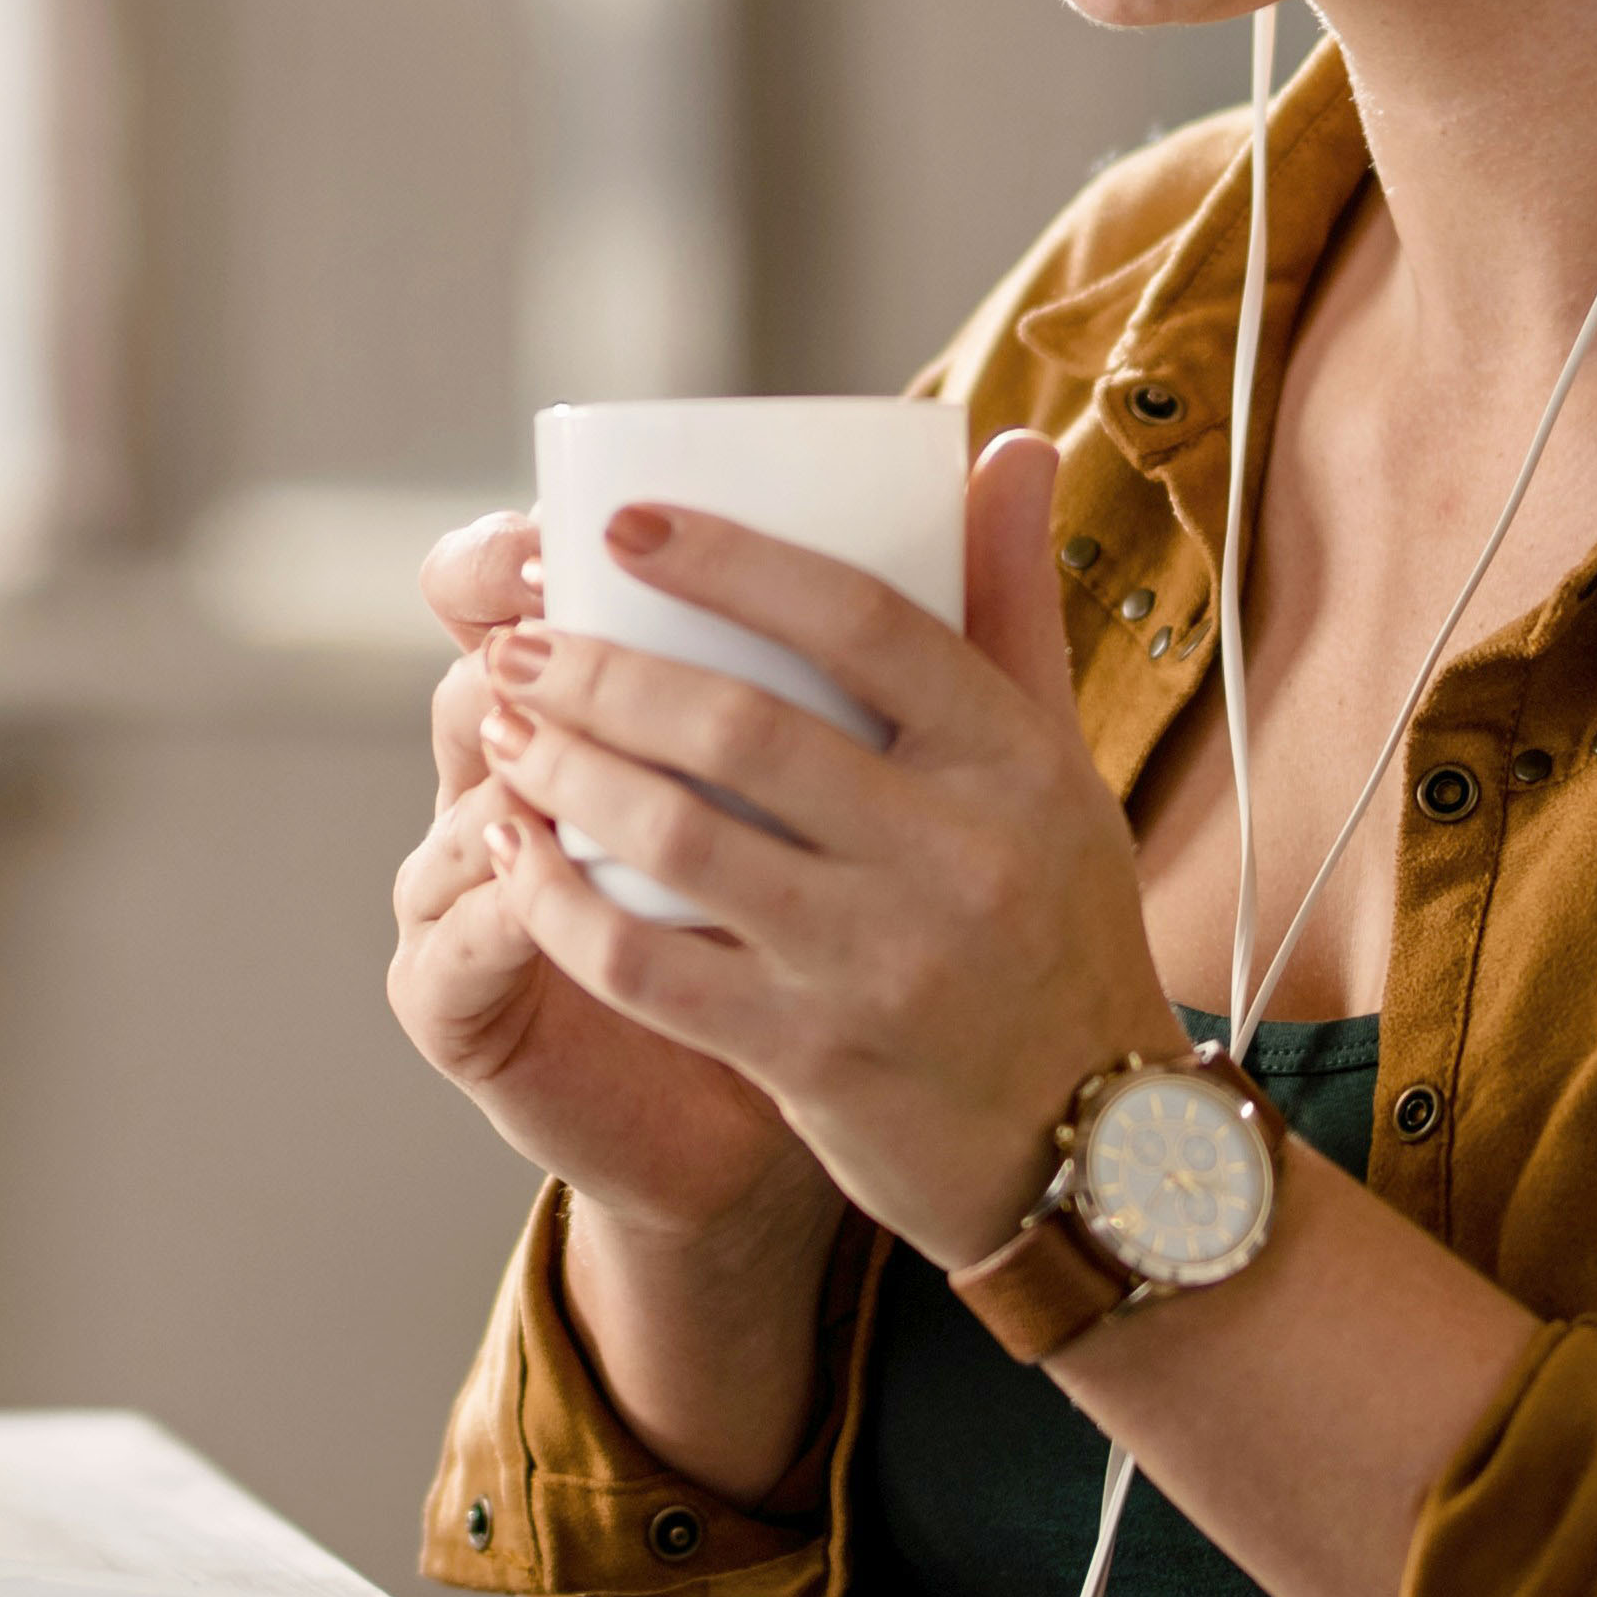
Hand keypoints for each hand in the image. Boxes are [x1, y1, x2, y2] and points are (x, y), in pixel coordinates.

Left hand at [469, 431, 1188, 1269]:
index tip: (621, 523)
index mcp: (1014, 761)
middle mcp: (956, 855)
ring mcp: (883, 962)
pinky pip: (651, 968)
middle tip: (519, 647)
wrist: (1093, 1150)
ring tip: (503, 732)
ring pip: (681, 841)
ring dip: (567, 776)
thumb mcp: (1056, 769)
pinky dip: (564, 904)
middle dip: (604, 675)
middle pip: (743, 728)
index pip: (865, 622)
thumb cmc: (1054, 926)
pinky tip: (515, 858)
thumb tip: (1007, 446)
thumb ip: (1009, 609)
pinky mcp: (816, 1057)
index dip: (734, 560)